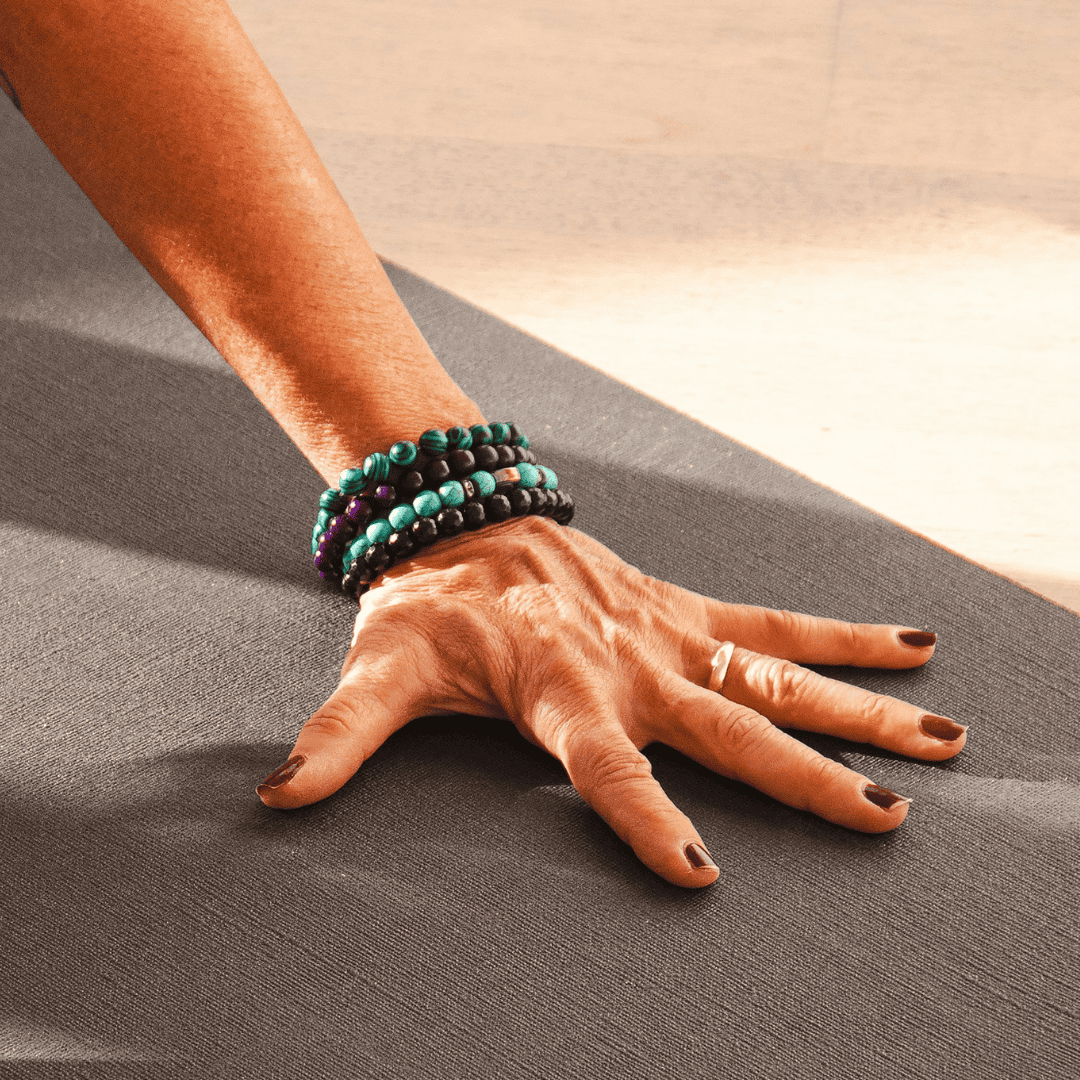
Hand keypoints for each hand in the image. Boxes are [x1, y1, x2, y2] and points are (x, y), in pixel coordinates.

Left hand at [256, 516, 964, 887]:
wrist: (461, 516)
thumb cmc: (427, 605)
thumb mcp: (379, 670)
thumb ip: (337, 738)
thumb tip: (273, 799)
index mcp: (559, 693)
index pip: (606, 772)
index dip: (645, 821)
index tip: (698, 877)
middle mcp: (629, 667)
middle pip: (731, 730)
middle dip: (809, 779)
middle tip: (887, 820)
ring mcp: (667, 635)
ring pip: (780, 677)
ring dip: (862, 710)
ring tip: (946, 739)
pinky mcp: (683, 609)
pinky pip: (773, 622)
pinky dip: (843, 635)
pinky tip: (910, 644)